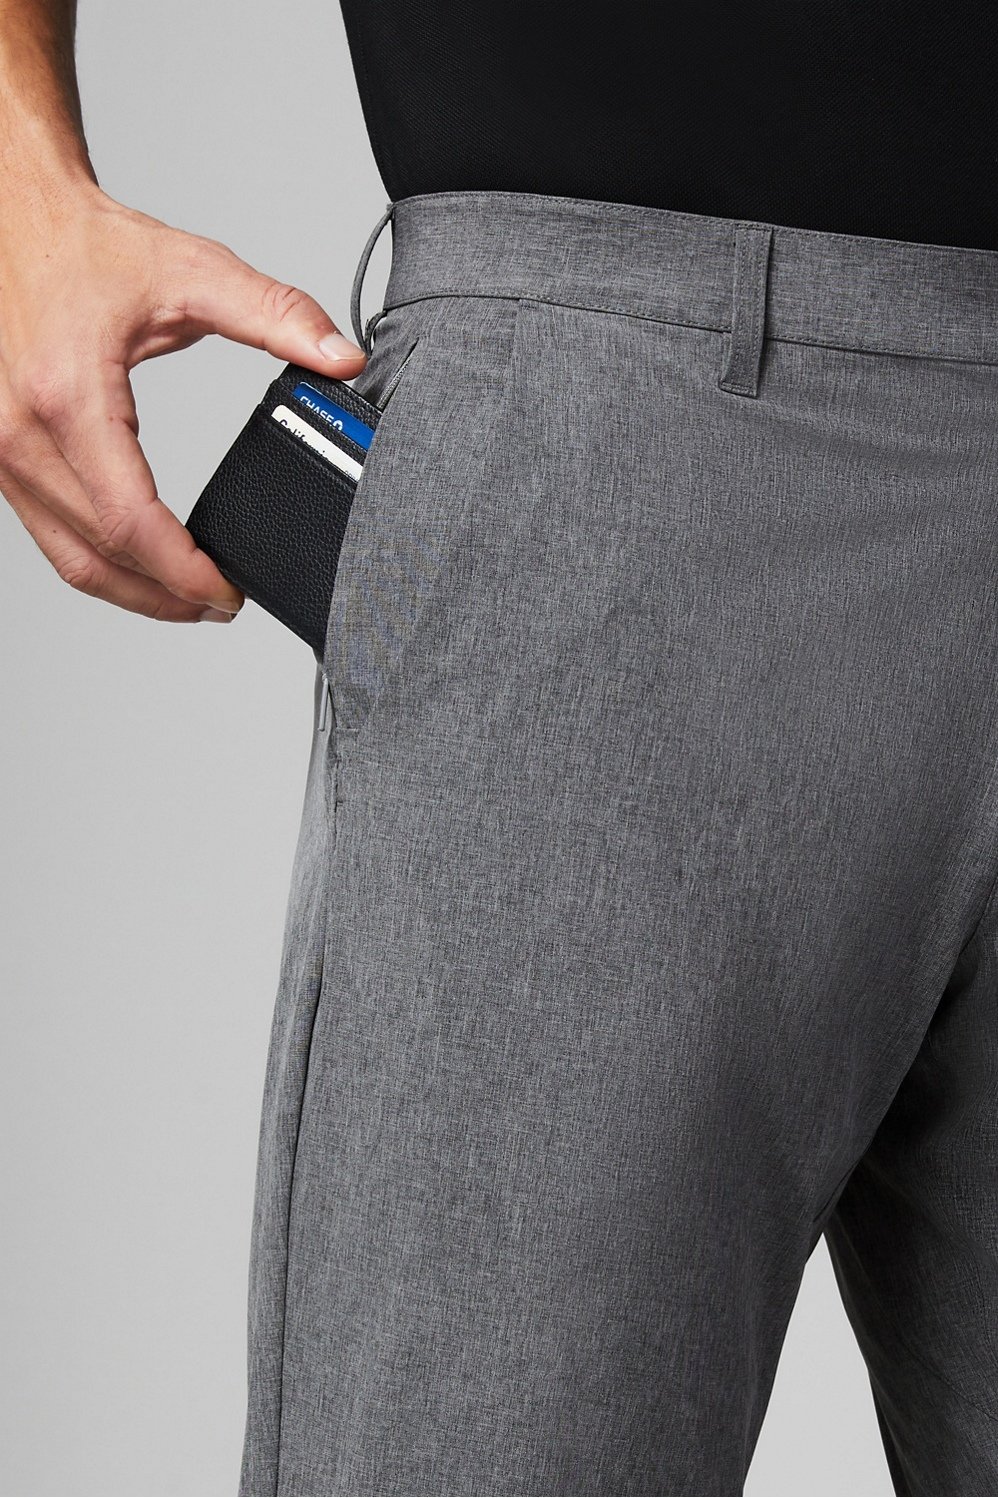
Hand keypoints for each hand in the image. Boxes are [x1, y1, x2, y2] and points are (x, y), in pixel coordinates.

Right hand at [0, 180, 367, 621]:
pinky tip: (142, 566)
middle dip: (169, 596)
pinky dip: (99, 562)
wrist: (10, 216)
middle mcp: (21, 433)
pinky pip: (48, 535)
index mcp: (69, 396)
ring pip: (70, 560)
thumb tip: (341, 357)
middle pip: (102, 556)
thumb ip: (276, 315)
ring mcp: (1, 451)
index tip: (228, 593)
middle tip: (223, 606)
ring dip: (133, 593)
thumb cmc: (84, 244)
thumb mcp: (190, 271)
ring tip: (190, 599)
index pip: (131, 523)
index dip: (185, 574)